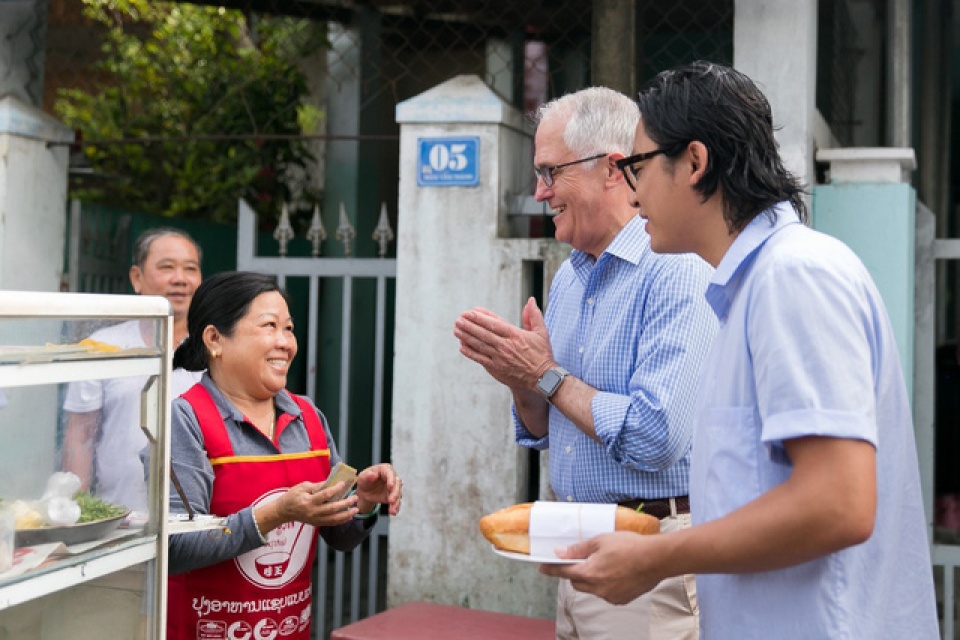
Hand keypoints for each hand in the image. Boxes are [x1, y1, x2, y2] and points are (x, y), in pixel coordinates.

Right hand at [268, 479, 359, 528]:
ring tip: (356, 509)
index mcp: (308, 501)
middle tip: (355, 498)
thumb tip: (331, 483)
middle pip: (332, 509)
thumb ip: (317, 486)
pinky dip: (341, 520)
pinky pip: (331, 523)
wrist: (283, 511)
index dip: (335, 489)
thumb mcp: (302, 487)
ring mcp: (315, 519)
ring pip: (333, 519)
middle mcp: (312, 512)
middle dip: (345, 503)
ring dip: (346, 514)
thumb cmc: (293, 496)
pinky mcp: (316, 523)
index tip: (343, 484)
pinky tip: (349, 516)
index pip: (324, 495)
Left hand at [355, 463, 401, 515]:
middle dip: (395, 493)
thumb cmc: (364, 480)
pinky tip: (394, 512)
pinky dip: (395, 507)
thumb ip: (367, 475)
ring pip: (398, 494)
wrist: (365, 491)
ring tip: (392, 510)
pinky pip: (396, 501)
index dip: (391, 479)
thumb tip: (373, 474)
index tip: (390, 486)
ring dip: (396, 502)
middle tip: (391, 501)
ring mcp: (394, 487)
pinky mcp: (393, 495)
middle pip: (397, 484)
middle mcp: (392, 477)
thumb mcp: (362, 477)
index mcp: (384, 469)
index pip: (390, 473)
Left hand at [453, 297, 553, 390]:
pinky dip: (470, 352)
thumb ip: (533, 316)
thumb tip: (530, 300)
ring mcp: (500, 358)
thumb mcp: (541, 332)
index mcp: (516, 336)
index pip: (494, 324)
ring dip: (466, 337)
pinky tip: (461, 346)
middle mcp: (506, 346)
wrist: (542, 379)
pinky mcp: (496, 369)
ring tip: (456, 329)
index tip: (470, 312)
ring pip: (479, 345)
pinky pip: (480, 359)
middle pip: (483, 334)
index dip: (480, 318)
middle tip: (458, 319)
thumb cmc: (542, 354)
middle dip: (469, 325)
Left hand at [539, 532, 663, 604]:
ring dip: (592, 578)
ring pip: (592, 588)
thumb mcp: (600, 541)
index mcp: (589, 573)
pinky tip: (616, 572)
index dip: (551, 569)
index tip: (542, 568)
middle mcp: (597, 588)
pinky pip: (606, 592)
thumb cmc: (629, 546)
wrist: (656, 559)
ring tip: (604, 563)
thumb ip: (578, 549)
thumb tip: (560, 553)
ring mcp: (610, 596)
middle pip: (577, 582)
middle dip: (574, 572)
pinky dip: (606, 584)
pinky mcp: (621, 599)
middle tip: (580, 560)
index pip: (563, 572)